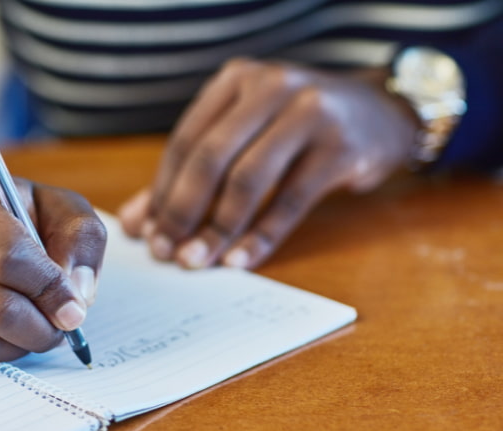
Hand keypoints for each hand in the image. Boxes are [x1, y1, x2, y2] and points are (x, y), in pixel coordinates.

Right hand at [0, 176, 106, 361]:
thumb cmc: (20, 214)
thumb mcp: (61, 209)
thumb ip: (81, 241)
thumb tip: (75, 297)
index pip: (9, 258)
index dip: (49, 290)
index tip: (75, 310)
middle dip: (41, 329)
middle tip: (62, 328)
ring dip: (21, 345)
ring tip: (38, 328)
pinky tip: (9, 329)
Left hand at [119, 59, 418, 268]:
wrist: (383, 113)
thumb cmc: (298, 129)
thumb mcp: (245, 136)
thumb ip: (190, 174)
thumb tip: (136, 223)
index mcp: (237, 80)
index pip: (186, 141)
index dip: (162, 191)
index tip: (147, 233)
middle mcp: (270, 87)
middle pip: (210, 158)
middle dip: (181, 212)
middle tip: (165, 252)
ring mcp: (309, 113)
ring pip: (247, 181)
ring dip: (217, 229)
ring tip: (197, 261)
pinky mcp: (340, 147)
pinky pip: (289, 202)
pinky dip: (261, 237)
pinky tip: (241, 261)